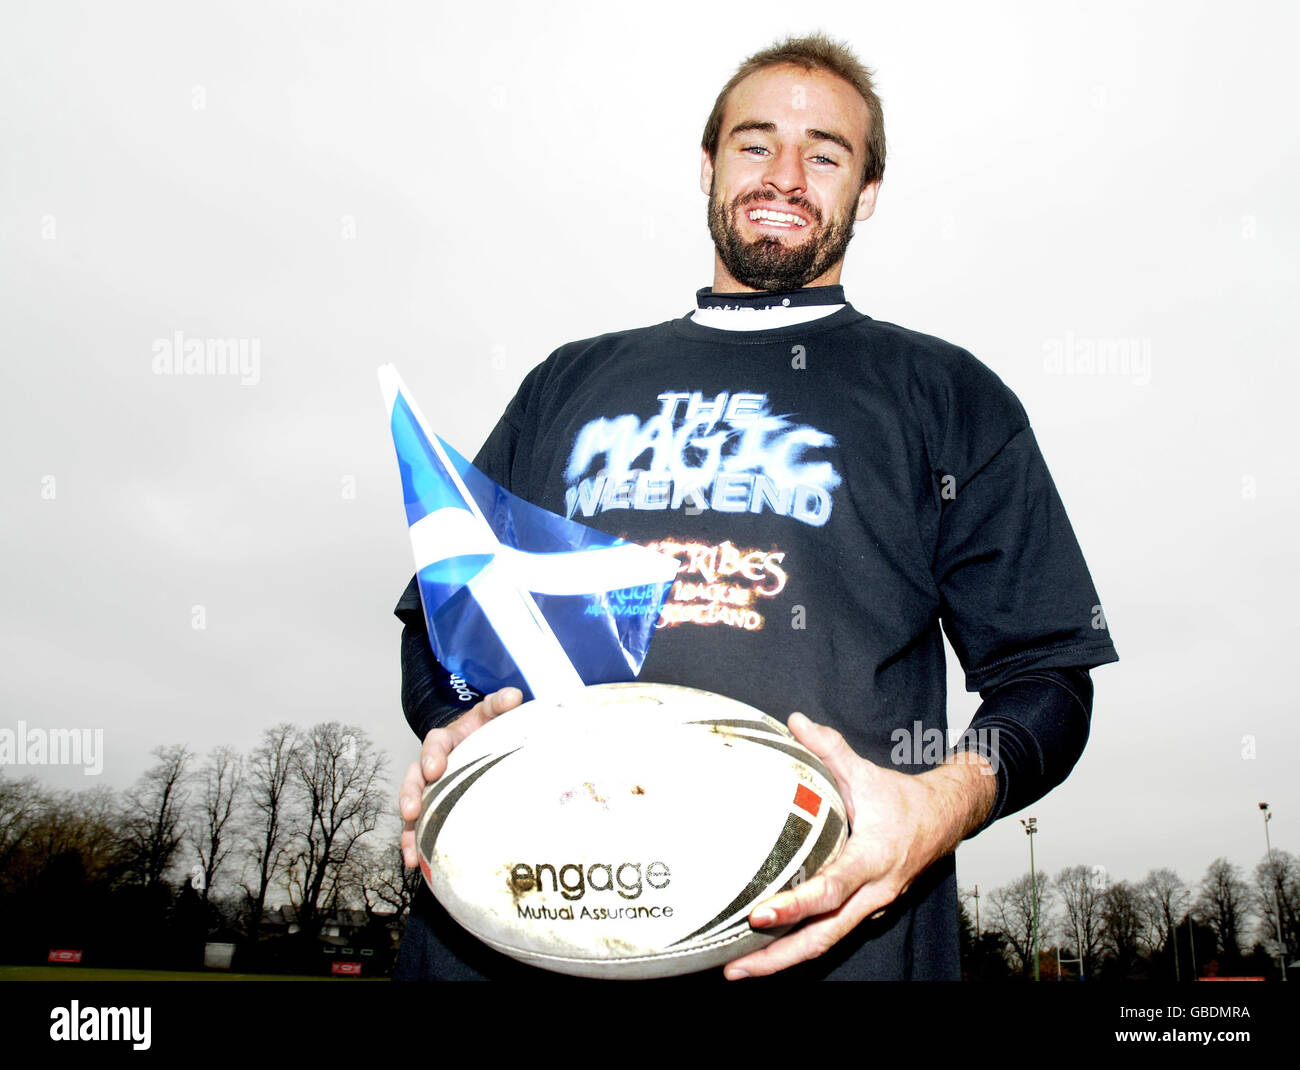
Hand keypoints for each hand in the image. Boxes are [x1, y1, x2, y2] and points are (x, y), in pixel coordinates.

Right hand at [399, 687, 524, 868]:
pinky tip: (416, 861)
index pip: (435, 743)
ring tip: (410, 848)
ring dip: (409, 827)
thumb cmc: (488, 726)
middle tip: (412, 809)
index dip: (432, 755)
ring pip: (413, 806)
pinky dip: (417, 842)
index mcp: (447, 739)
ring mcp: (433, 787)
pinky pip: (422, 825)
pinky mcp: (437, 806)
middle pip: (414, 777)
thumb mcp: (493, 712)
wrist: (487, 741)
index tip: (434, 768)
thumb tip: (514, 696)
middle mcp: (433, 763)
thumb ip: (501, 704)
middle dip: (411, 793)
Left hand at [723, 712, 995, 978]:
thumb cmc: (905, 800)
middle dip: (777, 957)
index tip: (759, 915)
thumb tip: (795, 722)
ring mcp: (870, 907)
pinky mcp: (866, 911)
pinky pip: (831, 934)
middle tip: (734, 968)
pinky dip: (800, 945)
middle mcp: (872, 892)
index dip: (794, 905)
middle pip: (823, 938)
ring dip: (783, 959)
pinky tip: (767, 948)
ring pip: (826, 943)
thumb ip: (829, 749)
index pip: (830, 890)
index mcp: (872, 859)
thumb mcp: (865, 772)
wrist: (948, 818)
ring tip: (739, 968)